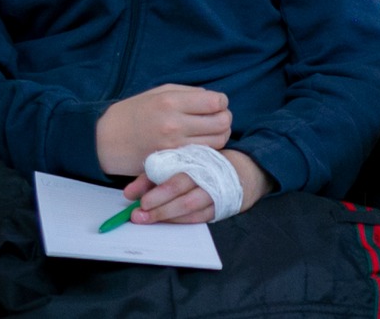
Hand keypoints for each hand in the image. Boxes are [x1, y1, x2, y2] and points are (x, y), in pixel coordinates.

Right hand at [95, 84, 230, 175]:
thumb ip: (189, 94)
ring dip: (218, 136)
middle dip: (223, 119)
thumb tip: (214, 99)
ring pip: (218, 142)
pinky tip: (197, 145)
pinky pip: (202, 156)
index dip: (220, 102)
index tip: (213, 104)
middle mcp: (174, 124)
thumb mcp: (159, 93)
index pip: (217, 102)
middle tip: (213, 119)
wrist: (103, 140)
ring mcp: (173, 147)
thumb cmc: (132, 112)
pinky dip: (206, 151)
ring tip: (206, 133)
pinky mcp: (171, 163)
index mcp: (171, 102)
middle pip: (222, 123)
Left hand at [122, 148, 269, 224]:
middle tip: (138, 212)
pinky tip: (169, 221)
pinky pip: (200, 217)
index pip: (170, 170)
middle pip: (179, 188)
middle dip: (156, 201)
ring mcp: (217, 191)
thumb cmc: (210, 164)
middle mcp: (207, 173)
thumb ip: (158, 173)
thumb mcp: (186, 160)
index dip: (149, 183)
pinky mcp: (223, 206)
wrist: (249, 169)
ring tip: (147, 218)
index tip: (130, 195)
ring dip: (166, 214)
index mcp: (197, 158)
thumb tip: (130, 193)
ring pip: (189, 206)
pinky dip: (182, 220)